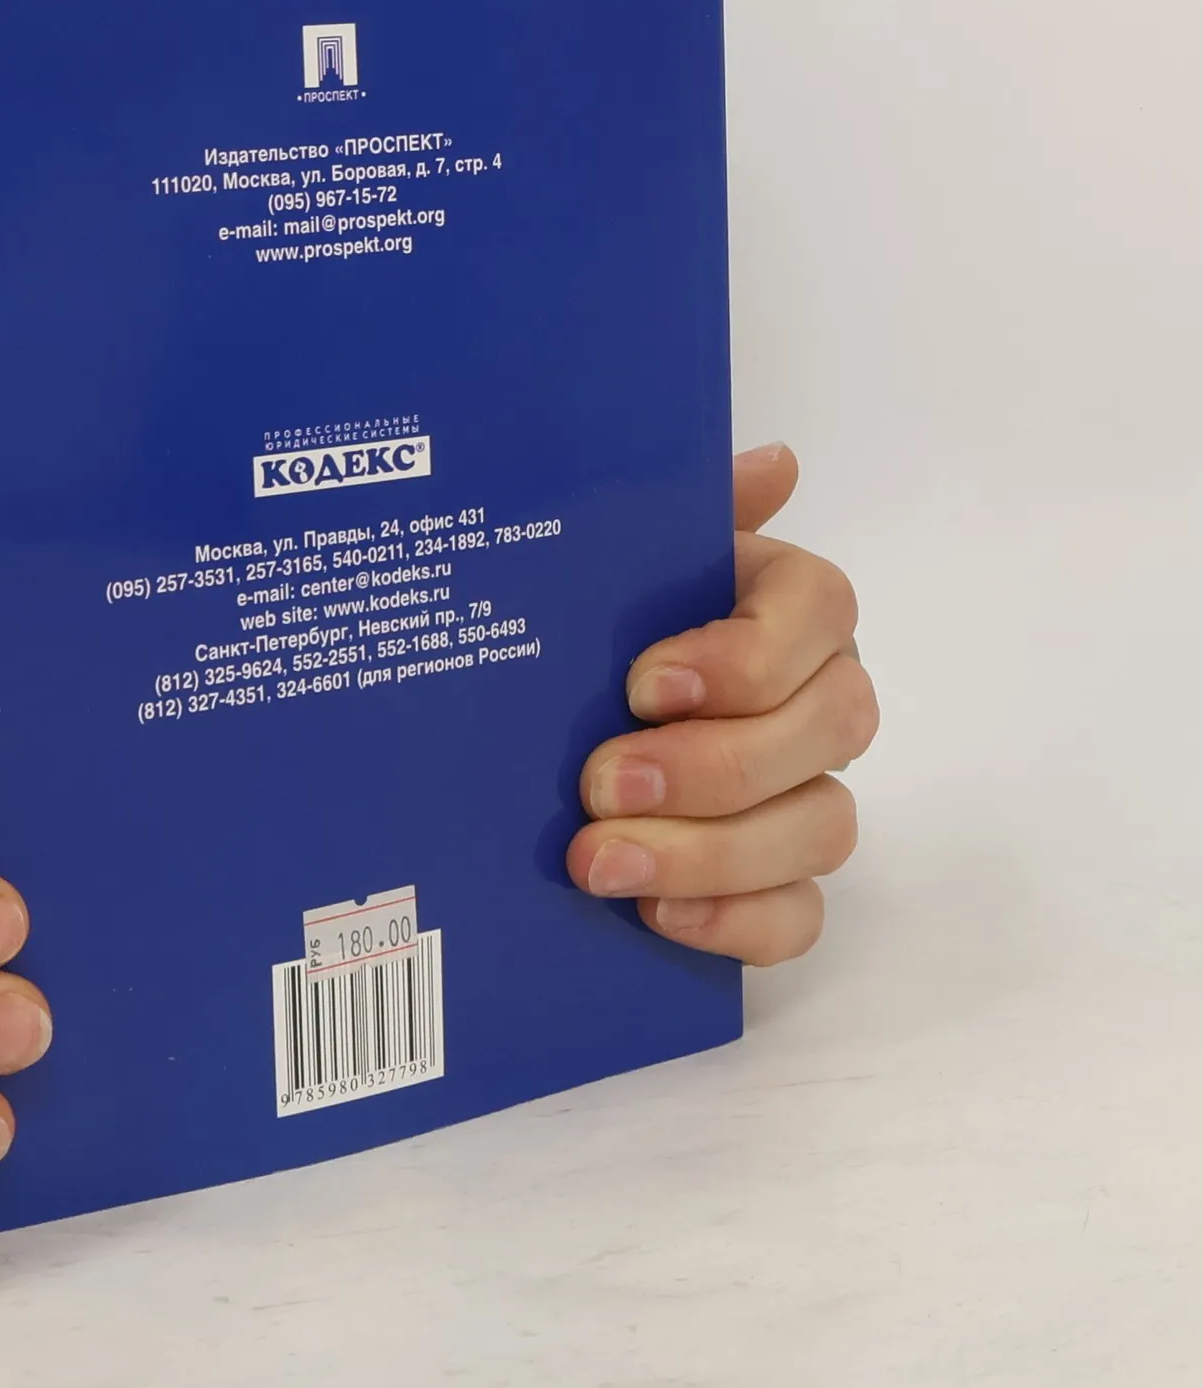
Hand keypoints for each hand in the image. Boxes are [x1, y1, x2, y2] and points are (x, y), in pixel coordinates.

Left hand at [567, 443, 875, 963]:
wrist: (558, 717)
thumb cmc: (604, 622)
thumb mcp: (624, 552)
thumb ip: (691, 505)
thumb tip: (774, 464)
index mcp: (788, 607)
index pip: (823, 612)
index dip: (746, 654)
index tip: (643, 683)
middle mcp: (819, 698)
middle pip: (828, 731)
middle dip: (712, 767)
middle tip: (600, 784)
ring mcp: (809, 794)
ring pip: (820, 830)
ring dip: (709, 854)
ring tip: (599, 862)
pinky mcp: (780, 881)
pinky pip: (800, 918)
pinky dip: (735, 923)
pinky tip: (654, 917)